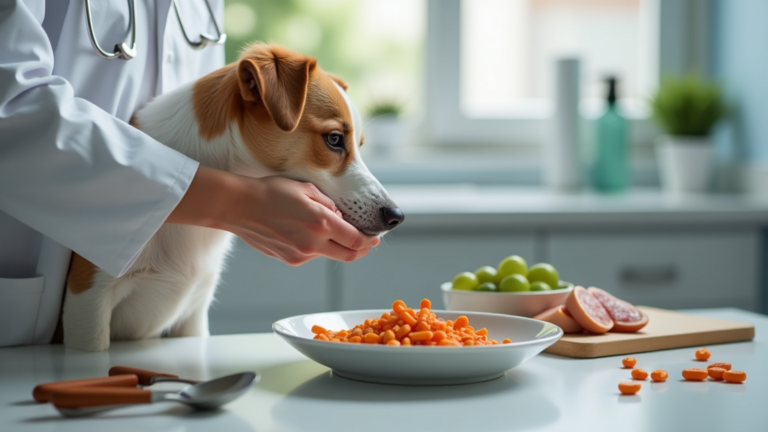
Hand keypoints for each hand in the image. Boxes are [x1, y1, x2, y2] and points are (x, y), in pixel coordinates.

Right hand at [167, 167, 378, 264]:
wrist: (238, 207)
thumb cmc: (271, 192)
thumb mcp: (306, 190)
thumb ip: (329, 205)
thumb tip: (341, 218)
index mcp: (321, 224)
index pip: (356, 240)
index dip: (370, 241)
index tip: (375, 238)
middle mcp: (313, 244)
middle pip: (348, 255)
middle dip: (361, 250)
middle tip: (367, 243)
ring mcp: (300, 255)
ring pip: (328, 254)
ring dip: (334, 245)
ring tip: (326, 229)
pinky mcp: (289, 260)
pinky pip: (310, 255)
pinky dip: (316, 247)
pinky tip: (304, 232)